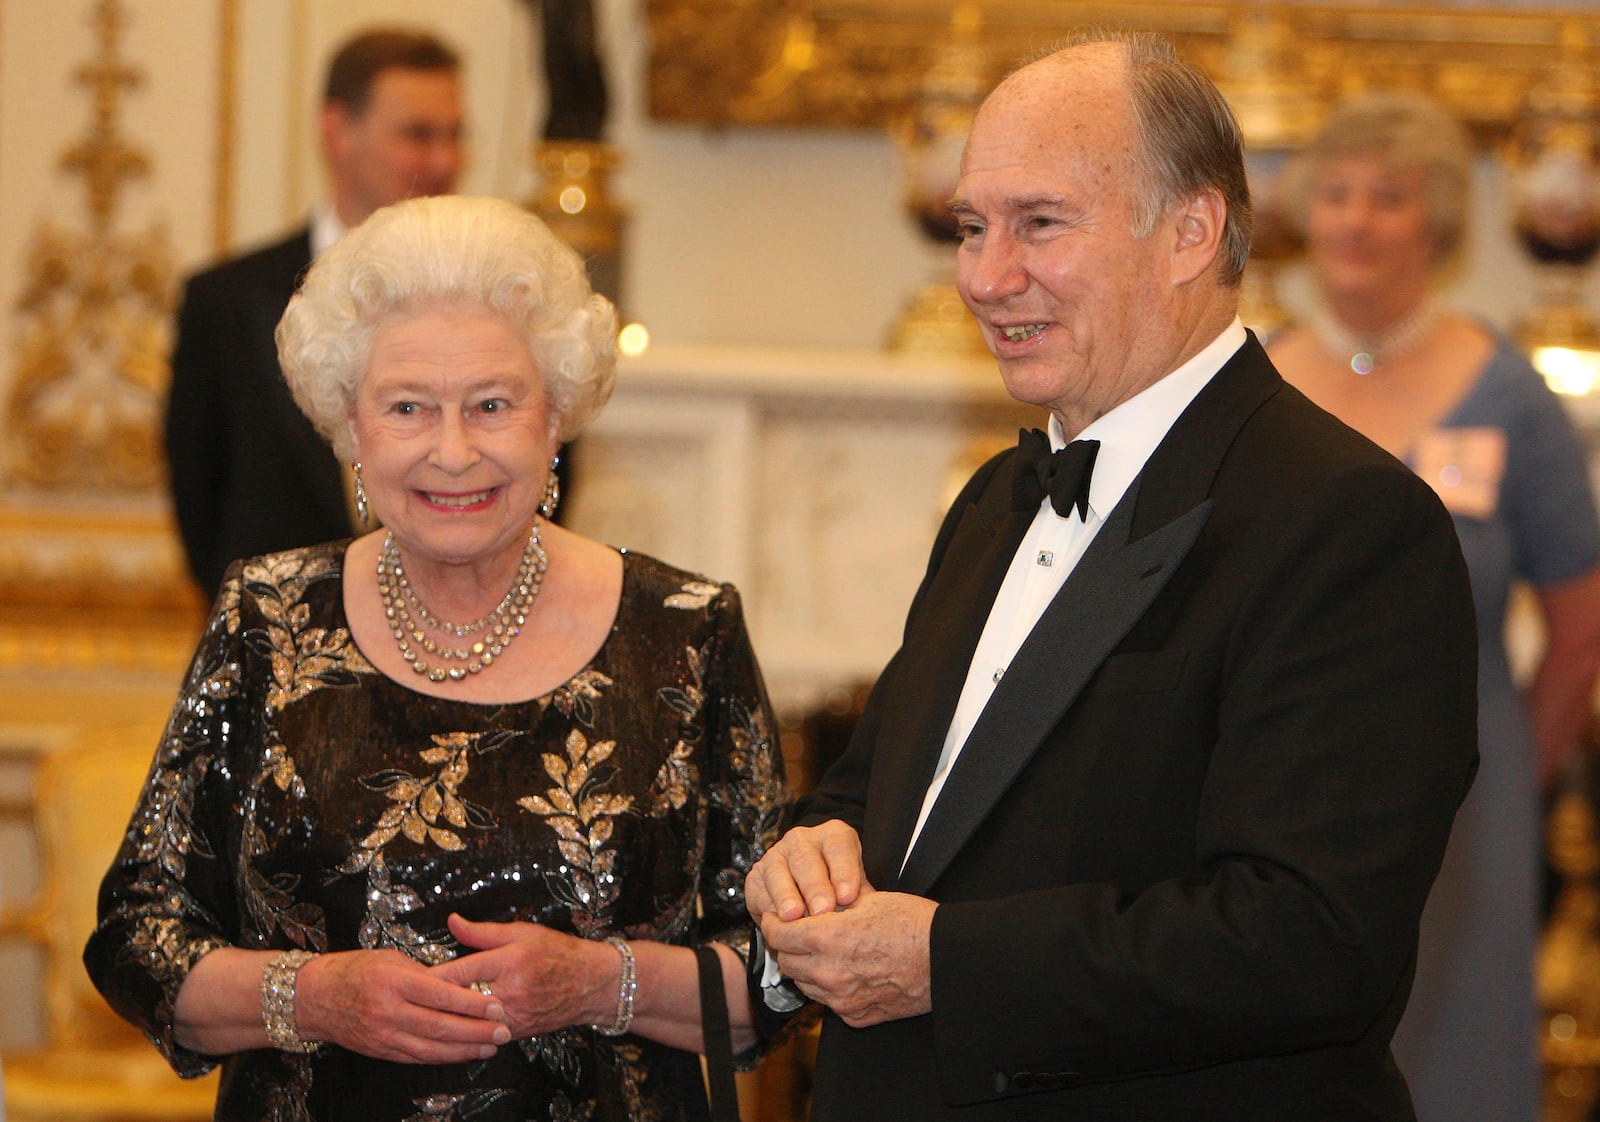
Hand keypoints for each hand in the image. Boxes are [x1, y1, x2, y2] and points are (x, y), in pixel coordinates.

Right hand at [295, 948, 509, 1063]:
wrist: (314, 997)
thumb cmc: (356, 970)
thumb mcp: (391, 959)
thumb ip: (424, 973)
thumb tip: (458, 982)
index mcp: (394, 981)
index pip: (441, 995)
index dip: (472, 1004)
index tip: (497, 1005)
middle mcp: (389, 1011)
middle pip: (440, 1026)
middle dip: (476, 1031)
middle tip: (504, 1031)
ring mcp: (383, 1034)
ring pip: (431, 1048)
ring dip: (465, 1050)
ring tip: (491, 1046)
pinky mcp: (381, 1050)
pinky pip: (417, 1057)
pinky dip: (443, 1058)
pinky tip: (462, 1055)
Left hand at [429, 914, 614, 1037]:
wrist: (591, 983)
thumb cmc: (557, 952)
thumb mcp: (521, 932)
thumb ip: (483, 932)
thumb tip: (452, 922)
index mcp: (509, 962)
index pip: (459, 973)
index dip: (432, 977)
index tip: (411, 978)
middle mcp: (510, 992)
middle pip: (460, 1002)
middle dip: (433, 1001)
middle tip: (410, 999)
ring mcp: (514, 1016)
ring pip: (469, 1023)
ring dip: (447, 1019)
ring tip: (424, 1014)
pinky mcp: (517, 1032)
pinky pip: (483, 1034)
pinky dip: (466, 1030)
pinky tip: (452, 1025)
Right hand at [745, 819, 864, 920]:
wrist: (806, 898)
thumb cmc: (837, 890)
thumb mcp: (854, 889)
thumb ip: (859, 899)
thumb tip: (867, 917)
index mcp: (833, 836)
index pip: (840, 847)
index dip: (844, 871)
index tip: (848, 896)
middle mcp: (802, 840)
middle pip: (807, 859)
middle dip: (815, 887)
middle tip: (823, 910)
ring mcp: (776, 855)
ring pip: (779, 872)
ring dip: (787, 896)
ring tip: (794, 916)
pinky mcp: (757, 875)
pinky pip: (761, 890)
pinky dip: (769, 907)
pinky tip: (777, 922)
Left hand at [759, 885, 936, 1026]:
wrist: (946, 961)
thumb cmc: (913, 925)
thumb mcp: (868, 900)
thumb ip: (831, 903)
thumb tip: (810, 900)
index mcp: (828, 938)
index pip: (778, 934)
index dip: (774, 922)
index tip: (777, 916)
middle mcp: (829, 973)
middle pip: (785, 961)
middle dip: (787, 944)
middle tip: (797, 931)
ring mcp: (841, 999)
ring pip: (803, 984)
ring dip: (805, 966)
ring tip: (822, 950)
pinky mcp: (854, 1016)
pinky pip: (827, 1001)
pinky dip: (827, 986)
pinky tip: (843, 970)